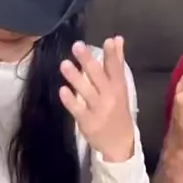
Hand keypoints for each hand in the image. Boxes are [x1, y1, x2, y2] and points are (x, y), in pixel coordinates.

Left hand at [59, 36, 134, 162]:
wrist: (119, 143)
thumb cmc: (118, 110)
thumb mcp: (120, 87)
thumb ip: (116, 62)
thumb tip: (116, 38)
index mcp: (119, 87)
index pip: (116, 68)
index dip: (113, 54)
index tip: (108, 40)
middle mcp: (110, 97)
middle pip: (98, 77)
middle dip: (88, 61)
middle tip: (77, 46)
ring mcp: (98, 110)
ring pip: (86, 92)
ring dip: (76, 78)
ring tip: (65, 64)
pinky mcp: (87, 122)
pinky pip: (78, 110)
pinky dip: (70, 101)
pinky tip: (62, 90)